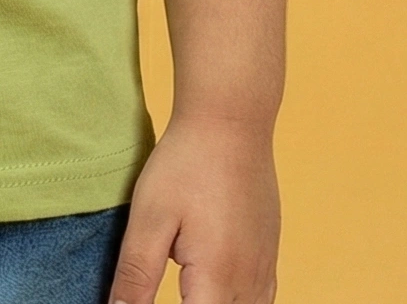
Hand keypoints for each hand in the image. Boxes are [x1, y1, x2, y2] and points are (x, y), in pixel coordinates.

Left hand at [106, 115, 278, 303]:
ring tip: (185, 289)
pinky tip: (214, 292)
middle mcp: (249, 283)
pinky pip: (260, 300)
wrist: (231, 120)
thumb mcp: (149, 219)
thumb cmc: (187, 164)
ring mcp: (265, 269)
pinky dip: (237, 303)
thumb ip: (136, 277)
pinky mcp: (269, 253)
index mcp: (217, 281)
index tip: (141, 300)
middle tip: (169, 285)